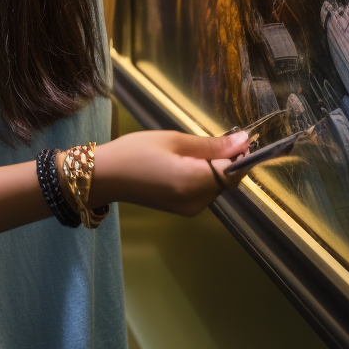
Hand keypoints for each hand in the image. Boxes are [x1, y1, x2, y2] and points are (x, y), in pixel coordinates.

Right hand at [89, 129, 249, 216]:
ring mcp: (191, 209)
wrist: (105, 177)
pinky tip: (183, 165)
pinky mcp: (184, 210)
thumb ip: (211, 144)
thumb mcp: (173, 140)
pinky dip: (203, 178)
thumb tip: (244, 141)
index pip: (234, 171)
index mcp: (194, 182)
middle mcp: (197, 201)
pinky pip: (205, 192)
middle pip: (228, 180)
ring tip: (188, 152)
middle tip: (206, 141)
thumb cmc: (134, 152)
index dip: (240, 154)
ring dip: (214, 169)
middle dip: (226, 161)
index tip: (236, 137)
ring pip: (218, 186)